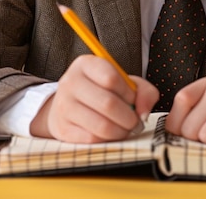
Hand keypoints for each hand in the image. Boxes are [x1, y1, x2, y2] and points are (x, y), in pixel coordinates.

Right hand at [30, 55, 159, 142]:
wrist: (70, 105)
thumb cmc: (102, 91)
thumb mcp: (123, 82)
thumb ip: (143, 91)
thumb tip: (143, 113)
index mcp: (86, 64)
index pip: (111, 78)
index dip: (128, 93)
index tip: (132, 100)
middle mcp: (70, 82)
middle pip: (108, 104)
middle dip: (129, 118)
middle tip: (135, 123)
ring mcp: (63, 106)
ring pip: (101, 125)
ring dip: (121, 131)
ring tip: (125, 129)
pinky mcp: (62, 129)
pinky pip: (92, 139)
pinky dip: (107, 140)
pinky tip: (110, 135)